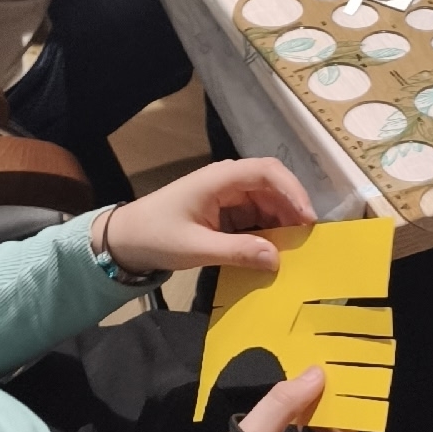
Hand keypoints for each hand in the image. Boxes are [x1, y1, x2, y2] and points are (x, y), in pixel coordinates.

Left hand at [92, 157, 318, 278]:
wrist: (124, 240)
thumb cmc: (156, 236)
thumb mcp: (196, 247)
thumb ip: (237, 251)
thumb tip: (276, 258)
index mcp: (219, 178)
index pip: (266, 172)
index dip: (292, 191)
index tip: (308, 218)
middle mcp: (226, 180)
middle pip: (271, 185)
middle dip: (292, 207)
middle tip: (308, 238)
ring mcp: (225, 195)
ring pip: (265, 201)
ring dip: (282, 220)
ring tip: (296, 246)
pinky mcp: (223, 212)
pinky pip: (254, 215)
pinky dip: (268, 229)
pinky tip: (276, 248)